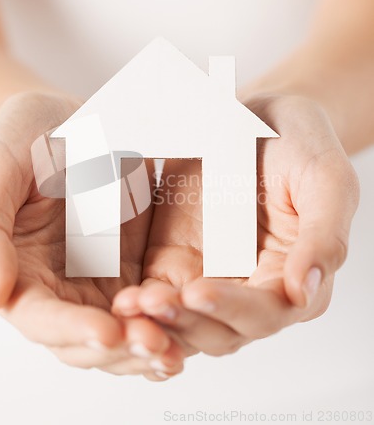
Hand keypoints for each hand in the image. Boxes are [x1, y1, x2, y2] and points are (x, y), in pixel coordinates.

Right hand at [0, 91, 183, 379]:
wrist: (66, 121)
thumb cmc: (24, 140)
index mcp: (21, 272)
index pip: (40, 318)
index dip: (71, 329)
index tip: (107, 331)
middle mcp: (61, 287)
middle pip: (86, 340)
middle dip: (121, 348)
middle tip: (157, 344)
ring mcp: (101, 280)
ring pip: (123, 332)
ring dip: (150, 345)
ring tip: (178, 348)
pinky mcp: (134, 266)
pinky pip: (152, 304)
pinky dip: (171, 320)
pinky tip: (195, 321)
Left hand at [113, 94, 359, 356]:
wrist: (254, 117)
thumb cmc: (298, 143)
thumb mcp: (324, 179)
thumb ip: (324, 235)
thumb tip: (305, 290)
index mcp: (292, 276)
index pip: (265, 312)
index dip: (233, 309)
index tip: (197, 291)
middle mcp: (250, 287)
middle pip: (219, 328)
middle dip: (186, 320)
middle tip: (152, 302)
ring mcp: (209, 275)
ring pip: (184, 319)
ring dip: (157, 319)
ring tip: (129, 304)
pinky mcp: (174, 262)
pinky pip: (156, 291)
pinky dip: (141, 301)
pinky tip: (121, 296)